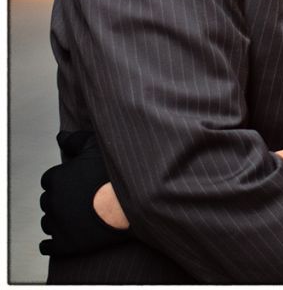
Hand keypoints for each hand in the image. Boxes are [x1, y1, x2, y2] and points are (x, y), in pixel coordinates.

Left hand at [39, 133, 133, 255]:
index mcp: (56, 178)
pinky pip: (48, 246)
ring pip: (48, 222)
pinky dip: (51, 243)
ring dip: (58, 219)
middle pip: (49, 201)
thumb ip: (75, 139)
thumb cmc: (116, 172)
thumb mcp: (96, 147)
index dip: (64, 180)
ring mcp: (57, 224)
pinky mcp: (64, 245)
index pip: (50, 180)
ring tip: (78, 216)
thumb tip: (60, 136)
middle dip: (61, 199)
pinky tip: (61, 238)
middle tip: (80, 198)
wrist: (134, 201)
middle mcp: (52, 201)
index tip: (77, 182)